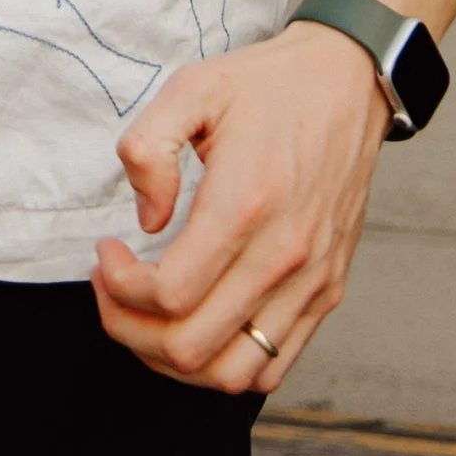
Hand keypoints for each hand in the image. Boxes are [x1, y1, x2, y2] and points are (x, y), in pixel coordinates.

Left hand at [92, 20, 384, 392]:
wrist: (348, 82)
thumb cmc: (268, 86)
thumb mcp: (192, 86)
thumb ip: (148, 148)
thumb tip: (147, 221)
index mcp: (245, 204)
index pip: (168, 294)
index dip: (118, 287)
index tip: (107, 252)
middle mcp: (282, 254)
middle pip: (190, 347)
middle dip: (130, 328)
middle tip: (114, 287)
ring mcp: (310, 281)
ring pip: (230, 374)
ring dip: (174, 358)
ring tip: (150, 315)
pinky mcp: (327, 291)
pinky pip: (272, 367)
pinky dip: (226, 364)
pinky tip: (201, 322)